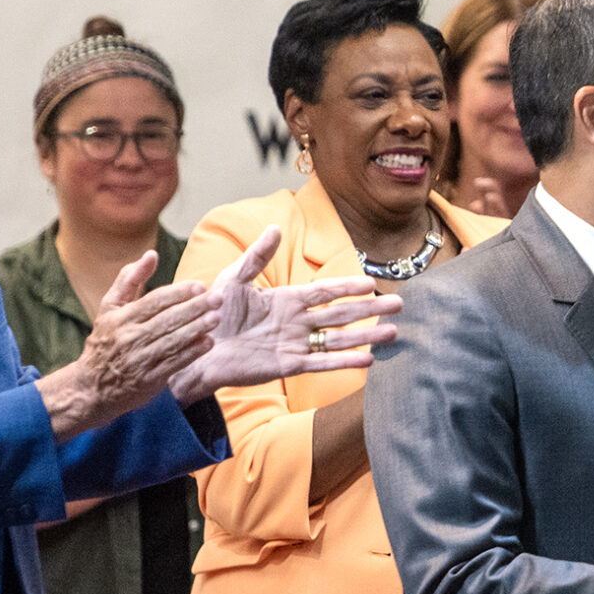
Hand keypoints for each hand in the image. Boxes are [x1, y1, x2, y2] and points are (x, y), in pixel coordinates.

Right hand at [39, 253, 218, 438]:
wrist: (93, 386)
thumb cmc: (107, 339)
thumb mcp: (110, 307)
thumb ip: (130, 279)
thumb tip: (152, 254)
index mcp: (120, 317)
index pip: (154, 301)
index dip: (178, 293)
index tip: (200, 286)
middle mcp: (129, 337)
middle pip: (167, 320)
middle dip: (194, 308)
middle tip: (218, 298)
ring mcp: (139, 360)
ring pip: (173, 341)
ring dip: (197, 329)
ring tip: (216, 318)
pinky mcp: (149, 380)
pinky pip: (174, 363)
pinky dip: (192, 353)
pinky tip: (208, 342)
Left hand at [166, 226, 404, 403]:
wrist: (195, 348)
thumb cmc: (209, 314)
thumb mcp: (232, 279)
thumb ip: (256, 257)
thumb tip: (274, 228)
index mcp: (285, 300)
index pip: (324, 291)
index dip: (348, 286)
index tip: (372, 282)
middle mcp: (295, 322)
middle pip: (340, 313)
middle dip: (370, 309)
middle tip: (399, 304)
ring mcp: (294, 344)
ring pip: (338, 339)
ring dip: (366, 335)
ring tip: (393, 332)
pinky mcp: (287, 365)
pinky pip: (321, 362)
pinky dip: (344, 361)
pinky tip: (368, 359)